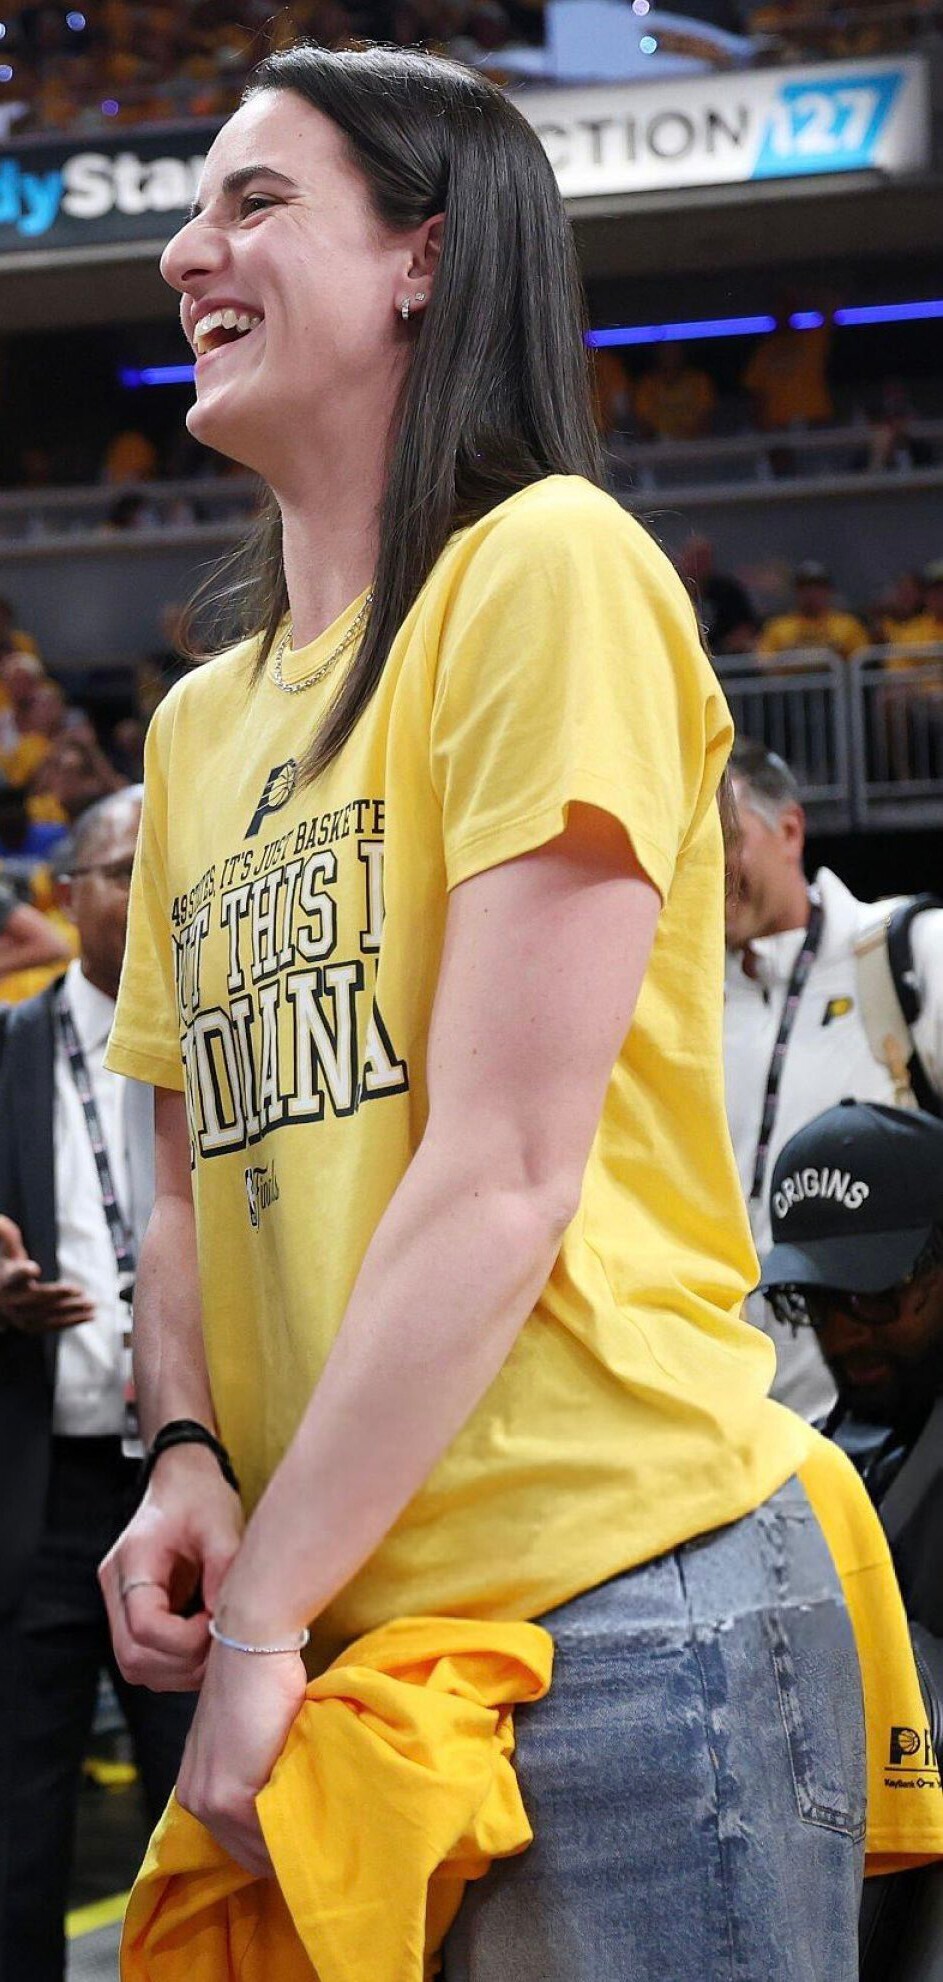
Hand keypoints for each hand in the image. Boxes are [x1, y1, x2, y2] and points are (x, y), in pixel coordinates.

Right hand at [0, 1215, 94, 1333]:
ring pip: (47, 1316)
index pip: (14, 1276)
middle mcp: (11, 1301)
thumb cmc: (8, 1267)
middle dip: (58, 1296)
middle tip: (80, 1291)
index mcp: (6, 1280)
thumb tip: (3, 1220)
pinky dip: (72, 1322)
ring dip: (71, 1311)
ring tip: (92, 1305)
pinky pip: (53, 1325)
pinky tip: (90, 1315)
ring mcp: (20, 1317)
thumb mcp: (6, 1251)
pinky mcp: (30, 1326)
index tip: (34, 1268)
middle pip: (36, 1299)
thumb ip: (8, 1236)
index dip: (23, 1273)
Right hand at [99, 1444, 244, 1691]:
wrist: (183, 1480)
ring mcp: (119, 1602)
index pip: (144, 1626)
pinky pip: (145, 1656)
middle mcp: (116, 1585)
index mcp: (134, 1559)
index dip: (185, 1640)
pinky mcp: (132, 1612)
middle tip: (220, 1640)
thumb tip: (229, 1626)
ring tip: (214, 1640)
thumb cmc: (200, 1497)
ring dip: (179, 1668)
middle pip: (133, 1656)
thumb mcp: (222, 1525)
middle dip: (183, 1662)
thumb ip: (224, 1574)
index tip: (217, 1623)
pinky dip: (175, 1662)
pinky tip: (203, 1641)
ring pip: (135, 1664)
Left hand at [176, 1639, 306, 1874]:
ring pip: (258, 1847)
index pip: (237, 1843)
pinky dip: (295, 1828)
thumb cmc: (259, 1681)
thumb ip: (257, 1775)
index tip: (306, 1843)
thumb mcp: (249, 1739)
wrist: (253, 1646)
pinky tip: (321, 1819)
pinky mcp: (231, 1795)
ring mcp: (210, 1799)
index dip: (273, 1845)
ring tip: (326, 1835)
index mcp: (196, 1788)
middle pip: (247, 1852)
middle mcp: (195, 1798)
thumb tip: (290, 1806)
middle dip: (283, 1851)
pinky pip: (269, 1829)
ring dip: (291, 1842)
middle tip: (322, 1847)